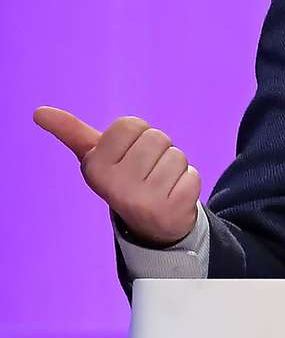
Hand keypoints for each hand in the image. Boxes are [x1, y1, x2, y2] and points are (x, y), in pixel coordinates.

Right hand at [33, 106, 200, 245]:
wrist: (149, 225)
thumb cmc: (124, 179)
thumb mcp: (96, 157)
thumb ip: (71, 133)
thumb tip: (38, 112)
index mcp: (94, 167)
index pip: (130, 124)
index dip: (135, 135)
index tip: (128, 155)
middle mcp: (115, 186)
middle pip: (156, 137)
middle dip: (157, 150)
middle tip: (146, 172)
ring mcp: (144, 200)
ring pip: (176, 155)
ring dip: (174, 166)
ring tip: (159, 184)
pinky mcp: (172, 210)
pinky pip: (193, 175)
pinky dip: (188, 182)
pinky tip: (173, 197)